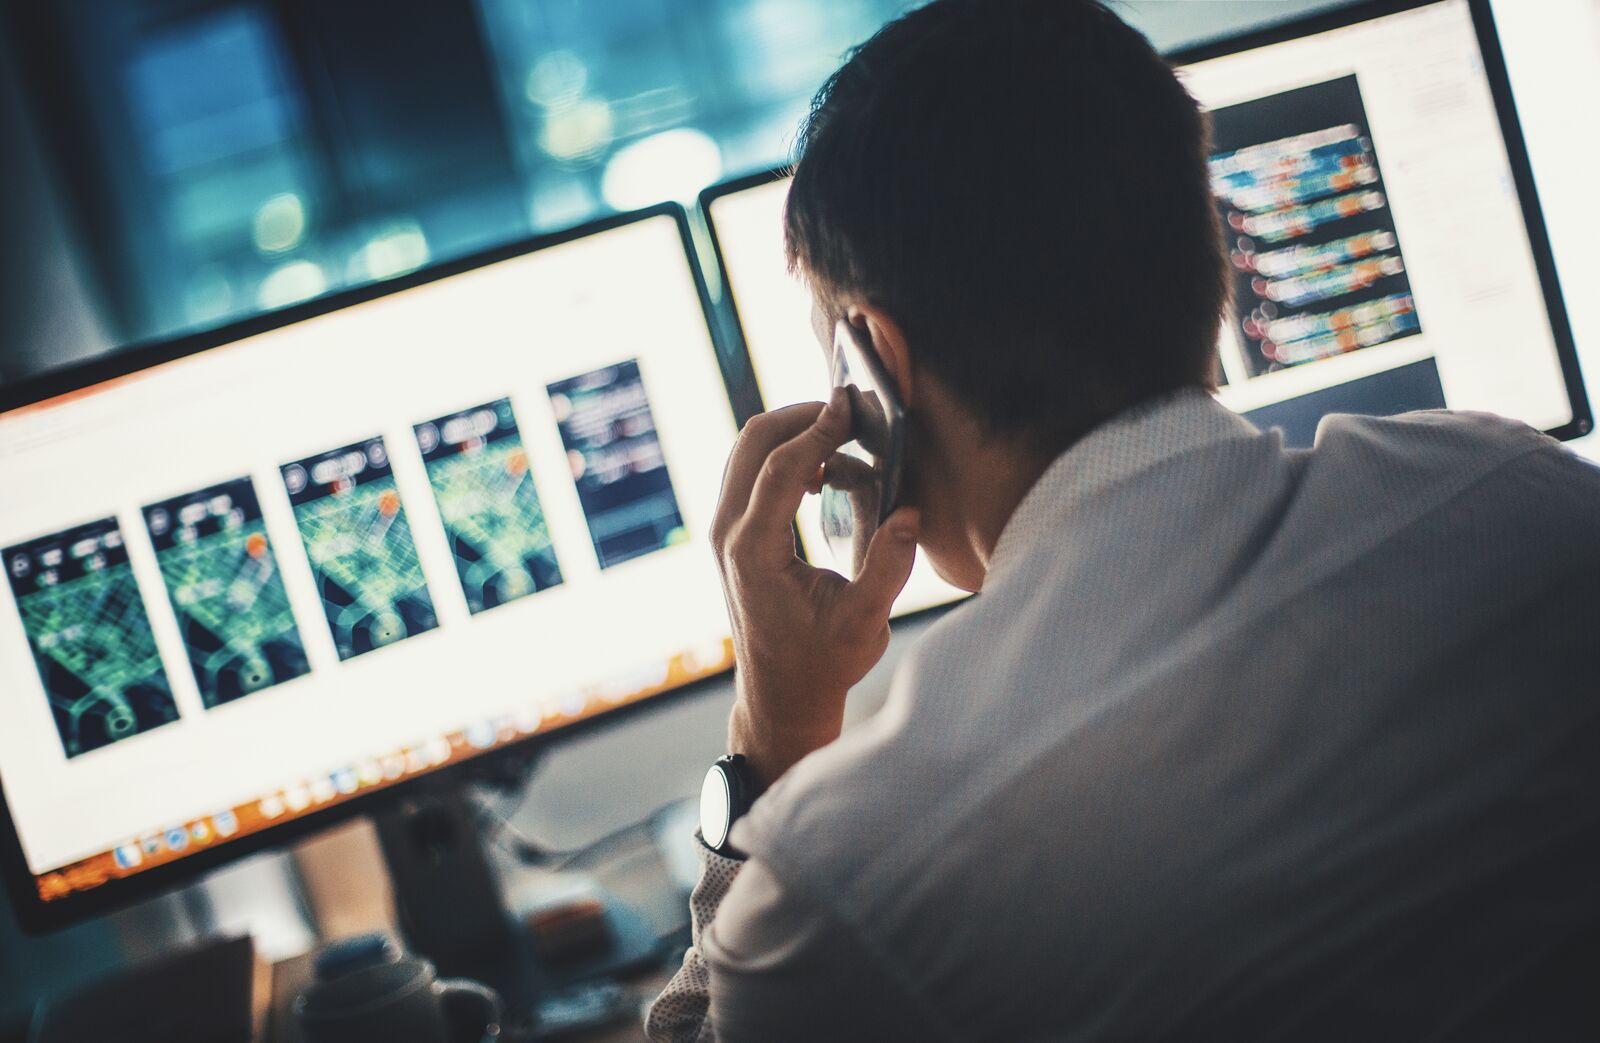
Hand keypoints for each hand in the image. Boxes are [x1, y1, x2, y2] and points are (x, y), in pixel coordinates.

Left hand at [711, 389, 919, 789]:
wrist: (782, 694)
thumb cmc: (822, 662)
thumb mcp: (865, 623)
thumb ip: (888, 566)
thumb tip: (909, 511)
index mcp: (754, 552)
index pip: (781, 468)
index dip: (818, 430)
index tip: (851, 406)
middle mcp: (728, 534)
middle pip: (753, 441)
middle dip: (801, 416)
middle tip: (850, 415)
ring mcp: (724, 530)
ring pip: (746, 450)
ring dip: (792, 434)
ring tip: (845, 446)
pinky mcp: (731, 532)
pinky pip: (749, 470)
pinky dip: (784, 454)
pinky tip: (824, 475)